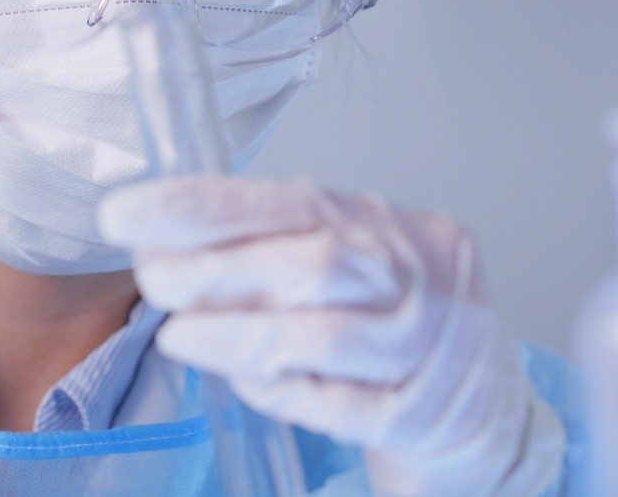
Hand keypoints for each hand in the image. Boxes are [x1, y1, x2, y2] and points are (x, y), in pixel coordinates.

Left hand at [99, 175, 565, 495]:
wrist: (491, 411)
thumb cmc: (392, 324)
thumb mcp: (347, 262)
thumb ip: (272, 244)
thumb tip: (161, 238)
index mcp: (388, 224)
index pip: (289, 201)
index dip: (201, 205)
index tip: (126, 213)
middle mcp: (416, 275)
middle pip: (311, 262)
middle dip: (212, 268)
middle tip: (151, 278)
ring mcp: (426, 347)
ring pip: (321, 336)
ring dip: (233, 335)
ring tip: (179, 336)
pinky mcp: (421, 416)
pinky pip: (336, 404)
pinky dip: (278, 391)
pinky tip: (243, 381)